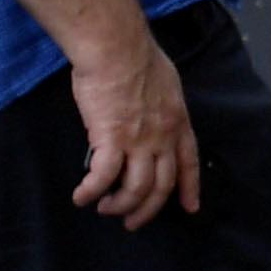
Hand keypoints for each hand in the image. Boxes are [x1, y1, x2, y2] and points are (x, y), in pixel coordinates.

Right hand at [66, 31, 202, 227]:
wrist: (117, 48)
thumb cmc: (136, 56)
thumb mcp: (165, 82)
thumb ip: (161, 103)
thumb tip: (150, 111)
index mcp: (177, 121)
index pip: (189, 163)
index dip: (189, 188)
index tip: (189, 207)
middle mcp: (162, 137)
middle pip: (161, 186)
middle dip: (147, 209)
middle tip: (133, 222)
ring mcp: (139, 141)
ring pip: (135, 188)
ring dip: (120, 205)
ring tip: (105, 209)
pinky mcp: (110, 140)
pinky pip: (102, 177)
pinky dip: (91, 191)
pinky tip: (81, 197)